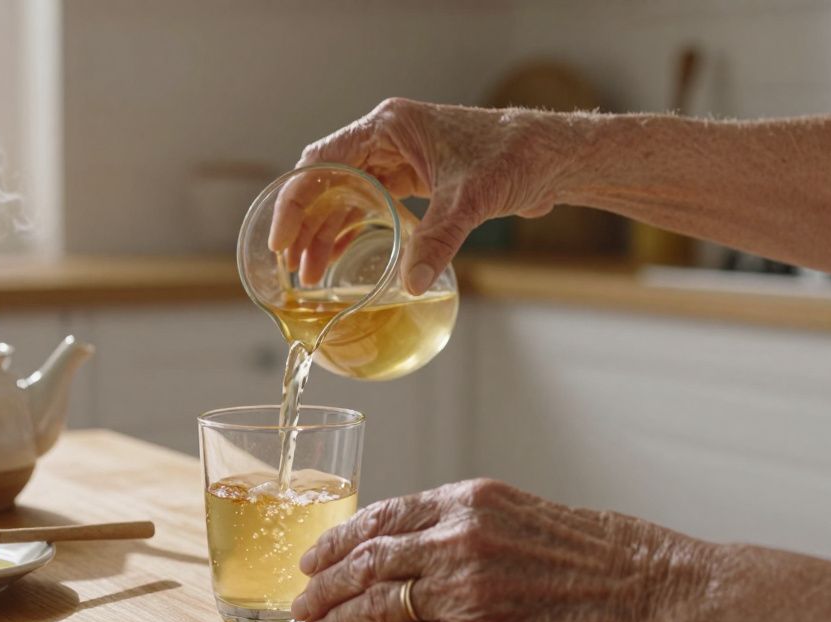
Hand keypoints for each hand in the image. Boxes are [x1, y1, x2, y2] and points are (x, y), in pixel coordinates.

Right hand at [269, 99, 573, 293]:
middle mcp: (385, 140)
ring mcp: (396, 161)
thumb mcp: (470, 199)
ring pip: (344, 199)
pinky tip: (338, 262)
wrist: (549, 156)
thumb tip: (413, 285)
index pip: (321, 163)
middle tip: (291, 267)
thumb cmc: (512, 157)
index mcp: (388, 128)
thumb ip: (438, 240)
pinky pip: (367, 208)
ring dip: (325, 235)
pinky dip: (351, 234)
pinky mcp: (411, 182)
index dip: (294, 202)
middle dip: (305, 226)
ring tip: (310, 276)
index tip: (281, 240)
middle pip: (325, 184)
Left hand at [290, 479, 714, 621]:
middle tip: (301, 600)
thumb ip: (460, 522)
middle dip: (324, 585)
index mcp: (469, 502)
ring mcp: (467, 594)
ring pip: (378, 607)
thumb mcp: (519, 511)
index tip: (312, 556)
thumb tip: (405, 543)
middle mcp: (460, 542)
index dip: (337, 540)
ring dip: (340, 621)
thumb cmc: (596, 550)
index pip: (380, 518)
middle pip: (367, 563)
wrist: (650, 592)